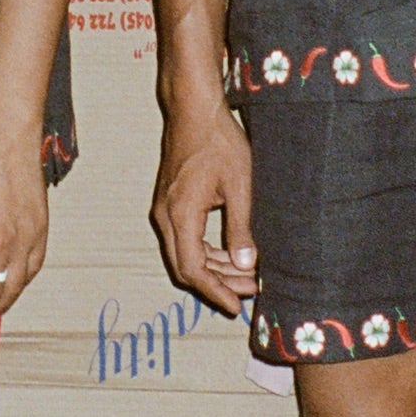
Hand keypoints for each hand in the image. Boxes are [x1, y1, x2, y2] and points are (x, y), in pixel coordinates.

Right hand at [151, 95, 257, 311]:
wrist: (193, 109)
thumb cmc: (219, 141)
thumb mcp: (240, 185)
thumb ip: (241, 228)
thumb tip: (246, 265)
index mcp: (181, 215)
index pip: (193, 269)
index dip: (215, 292)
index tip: (237, 306)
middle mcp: (165, 216)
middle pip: (186, 267)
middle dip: (218, 283)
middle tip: (251, 290)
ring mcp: (164, 210)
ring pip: (185, 254)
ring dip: (215, 268)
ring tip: (248, 274)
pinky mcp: (170, 203)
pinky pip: (185, 238)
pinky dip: (207, 251)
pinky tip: (232, 253)